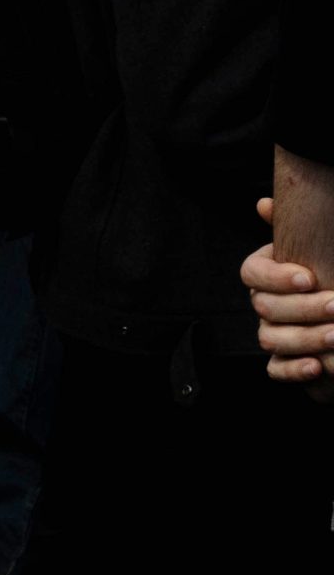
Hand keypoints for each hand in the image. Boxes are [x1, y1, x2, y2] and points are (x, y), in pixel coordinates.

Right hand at [248, 196, 333, 399]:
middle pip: (265, 308)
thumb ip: (296, 228)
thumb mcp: (321, 249)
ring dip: (306, 339)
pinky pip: (276, 370)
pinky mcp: (285, 363)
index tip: (309, 277)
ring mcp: (273, 334)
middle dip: (303, 309)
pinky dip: (294, 370)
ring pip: (271, 339)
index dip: (276, 278)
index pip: (253, 274)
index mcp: (267, 274)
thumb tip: (264, 204)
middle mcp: (265, 305)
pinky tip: (317, 366)